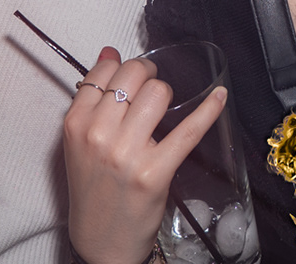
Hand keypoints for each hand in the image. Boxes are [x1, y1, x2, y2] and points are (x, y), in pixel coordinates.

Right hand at [64, 47, 228, 263]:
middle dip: (147, 74)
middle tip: (151, 86)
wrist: (101, 242)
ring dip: (166, 94)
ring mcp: (128, 154)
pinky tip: (219, 97)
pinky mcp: (156, 171)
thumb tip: (110, 53)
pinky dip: (208, 110)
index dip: (122, 66)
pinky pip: (188, 130)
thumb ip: (92, 97)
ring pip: (158, 93)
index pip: (103, 71)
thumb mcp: (80, 143)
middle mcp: (99, 137)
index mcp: (77, 125)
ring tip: (164, 107)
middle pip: (133, 75)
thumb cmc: (93, 191)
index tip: (131, 74)